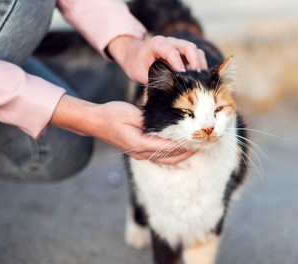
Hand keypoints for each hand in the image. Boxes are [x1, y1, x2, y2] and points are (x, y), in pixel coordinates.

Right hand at [50, 95, 194, 164]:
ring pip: (165, 160)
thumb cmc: (111, 114)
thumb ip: (149, 120)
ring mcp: (139, 154)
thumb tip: (168, 122)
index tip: (198, 140)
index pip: (168, 147)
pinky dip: (172, 155)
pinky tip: (181, 152)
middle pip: (170, 158)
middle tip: (202, 145)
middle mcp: (140, 153)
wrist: (95, 122)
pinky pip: (159, 157)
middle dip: (187, 153)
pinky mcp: (138, 152)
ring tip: (195, 149)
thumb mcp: (131, 113)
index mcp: (139, 143)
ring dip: (181, 156)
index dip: (184, 145)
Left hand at [107, 35, 207, 83]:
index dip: (178, 63)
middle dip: (195, 62)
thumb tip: (169, 88)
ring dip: (200, 65)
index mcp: (157, 44)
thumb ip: (154, 78)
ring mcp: (179, 47)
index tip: (182, 75)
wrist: (134, 55)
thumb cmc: (136, 64)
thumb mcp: (140, 73)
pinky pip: (197, 57)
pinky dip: (199, 67)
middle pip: (189, 47)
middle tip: (197, 78)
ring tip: (200, 80)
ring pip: (196, 51)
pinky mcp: (184, 54)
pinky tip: (198, 79)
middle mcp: (171, 42)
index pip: (171, 51)